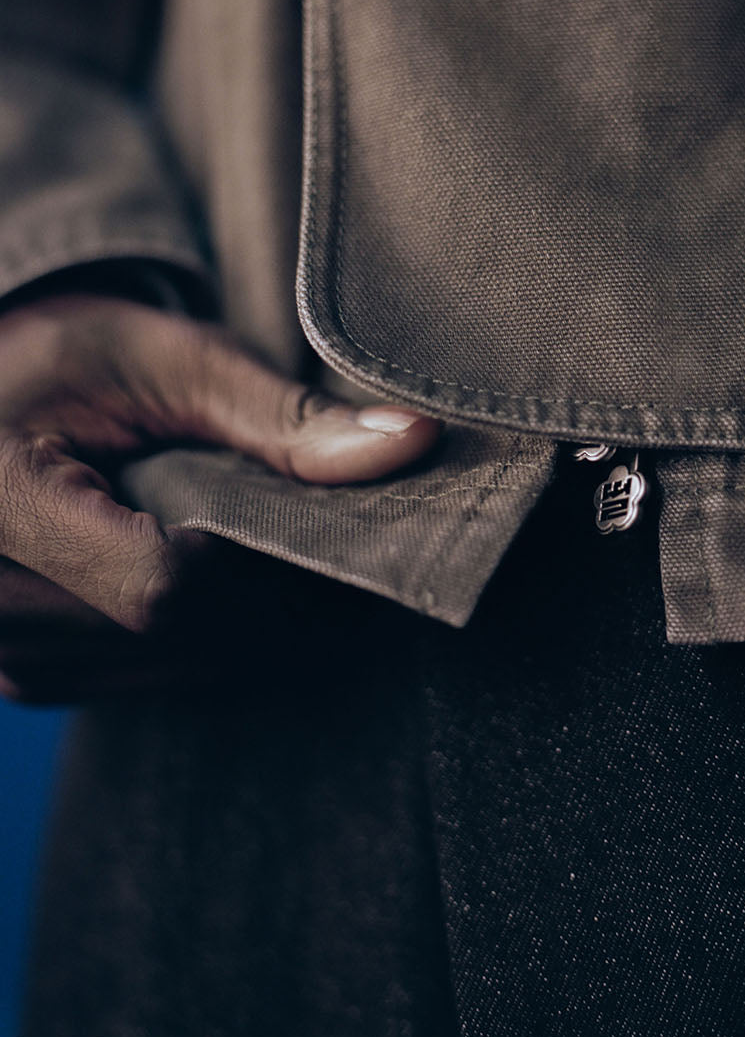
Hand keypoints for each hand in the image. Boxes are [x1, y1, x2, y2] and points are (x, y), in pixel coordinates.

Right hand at [0, 293, 438, 700]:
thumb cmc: (71, 357)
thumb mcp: (173, 359)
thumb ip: (285, 413)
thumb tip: (413, 443)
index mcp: (6, 497)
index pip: (159, 585)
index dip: (265, 570)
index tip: (336, 532)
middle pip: (175, 639)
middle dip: (290, 602)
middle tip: (372, 551)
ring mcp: (3, 647)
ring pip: (168, 672)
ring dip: (265, 631)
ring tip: (326, 569)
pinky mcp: (28, 667)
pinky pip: (146, 679)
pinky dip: (219, 643)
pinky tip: (267, 598)